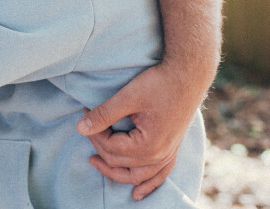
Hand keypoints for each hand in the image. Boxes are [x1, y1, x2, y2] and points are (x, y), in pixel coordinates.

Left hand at [76, 61, 203, 200]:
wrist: (188, 75)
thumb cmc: (160, 83)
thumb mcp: (128, 96)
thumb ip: (104, 114)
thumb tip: (80, 128)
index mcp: (148, 145)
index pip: (110, 147)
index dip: (94, 131)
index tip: (84, 112)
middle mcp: (159, 156)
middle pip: (119, 162)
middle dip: (99, 145)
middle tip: (87, 126)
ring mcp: (167, 155)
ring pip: (137, 176)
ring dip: (115, 172)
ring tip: (96, 163)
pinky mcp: (172, 149)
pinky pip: (159, 175)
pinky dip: (148, 185)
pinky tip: (137, 194)